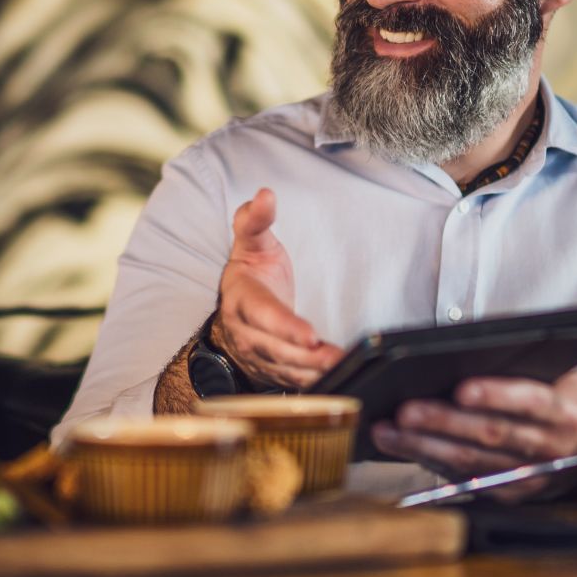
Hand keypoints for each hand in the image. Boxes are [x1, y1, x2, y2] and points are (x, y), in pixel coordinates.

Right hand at [210, 188, 342, 389]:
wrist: (235, 312)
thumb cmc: (253, 275)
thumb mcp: (252, 244)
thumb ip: (256, 220)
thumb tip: (265, 194)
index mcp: (243, 299)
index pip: (264, 315)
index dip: (285, 327)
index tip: (310, 335)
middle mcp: (247, 332)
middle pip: (276, 349)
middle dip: (305, 356)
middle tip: (335, 357)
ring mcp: (258, 355)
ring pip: (285, 369)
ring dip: (313, 372)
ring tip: (340, 367)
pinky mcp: (272, 370)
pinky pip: (292, 381)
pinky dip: (313, 382)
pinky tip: (335, 378)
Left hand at [372, 372, 576, 501]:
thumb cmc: (553, 397)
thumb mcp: (551, 375)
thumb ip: (517, 365)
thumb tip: (456, 352)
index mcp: (567, 411)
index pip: (531, 401)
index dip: (496, 395)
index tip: (461, 389)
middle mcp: (553, 449)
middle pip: (492, 435)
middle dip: (445, 422)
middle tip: (406, 410)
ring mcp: (530, 477)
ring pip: (471, 462)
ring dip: (424, 446)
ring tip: (389, 429)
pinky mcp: (508, 494)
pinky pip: (462, 478)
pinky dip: (426, 460)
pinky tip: (399, 445)